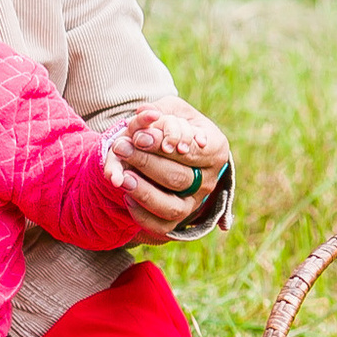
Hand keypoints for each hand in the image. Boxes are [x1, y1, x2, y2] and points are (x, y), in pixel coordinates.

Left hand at [104, 97, 231, 237]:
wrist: (167, 150)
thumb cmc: (170, 125)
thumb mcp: (169, 110)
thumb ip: (157, 111)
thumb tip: (145, 112)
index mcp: (216, 149)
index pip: (193, 150)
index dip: (165, 144)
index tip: (139, 136)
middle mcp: (209, 180)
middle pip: (179, 177)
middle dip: (146, 164)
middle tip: (120, 148)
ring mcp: (195, 202)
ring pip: (172, 207)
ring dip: (144, 193)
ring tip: (122, 178)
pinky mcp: (179, 219)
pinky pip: (162, 227)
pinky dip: (143, 216)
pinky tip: (126, 198)